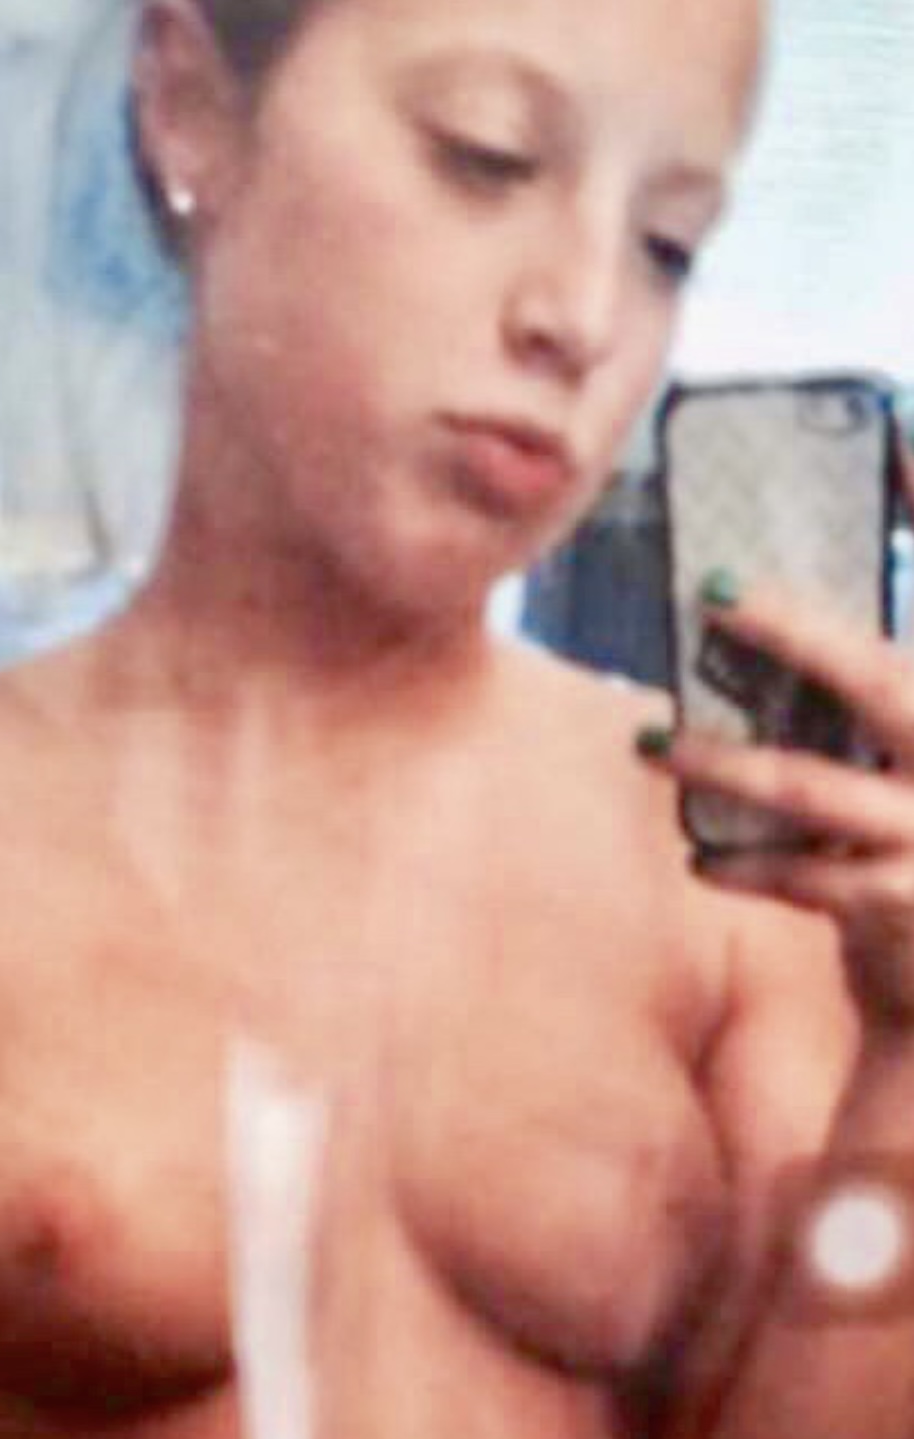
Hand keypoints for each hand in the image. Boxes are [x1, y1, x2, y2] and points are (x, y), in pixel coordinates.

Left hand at [640, 565, 913, 1025]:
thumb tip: (748, 624)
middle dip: (791, 629)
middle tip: (714, 590)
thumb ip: (860, 705)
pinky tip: (699, 856)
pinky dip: (740, 862)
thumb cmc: (911, 850)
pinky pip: (799, 871)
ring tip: (652, 745)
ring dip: (718, 762)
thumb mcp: (904, 765)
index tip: (898, 436)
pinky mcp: (900, 899)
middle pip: (875, 675)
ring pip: (807, 782)